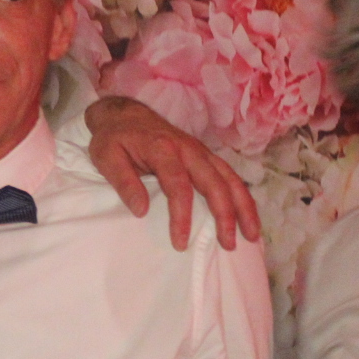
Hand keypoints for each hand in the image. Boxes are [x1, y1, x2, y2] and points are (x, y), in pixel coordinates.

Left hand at [85, 96, 260, 250]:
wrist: (125, 113)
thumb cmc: (114, 138)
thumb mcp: (107, 158)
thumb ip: (123, 182)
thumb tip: (141, 211)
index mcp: (163, 149)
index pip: (178, 186)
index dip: (181, 216)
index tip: (180, 242)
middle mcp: (188, 149)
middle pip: (214, 183)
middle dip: (225, 215)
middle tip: (228, 245)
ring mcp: (201, 151)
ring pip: (230, 179)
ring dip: (243, 207)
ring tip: (252, 235)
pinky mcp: (206, 156)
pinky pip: (230, 176)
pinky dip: (242, 196)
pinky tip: (248, 216)